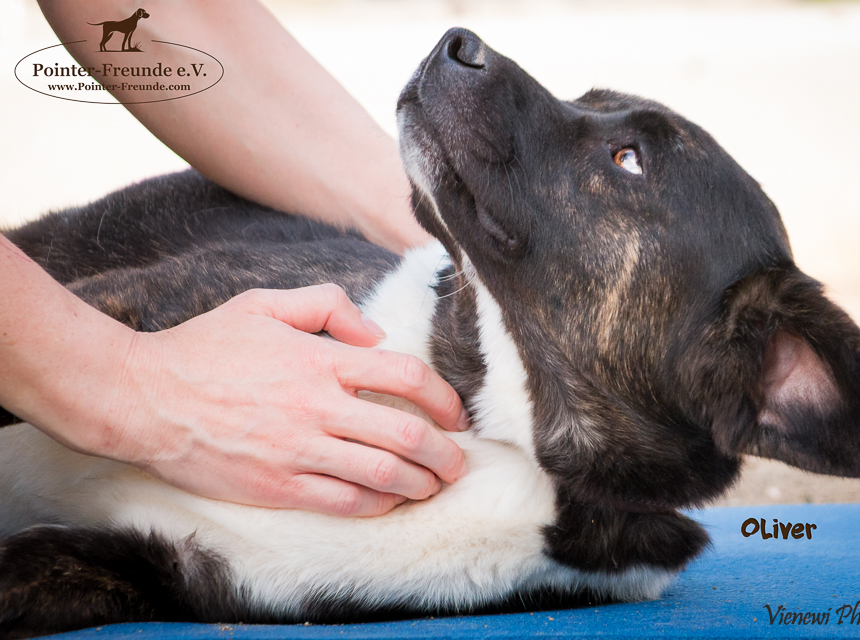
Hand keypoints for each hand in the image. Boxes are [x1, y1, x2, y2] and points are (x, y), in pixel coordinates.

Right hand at [109, 283, 467, 515]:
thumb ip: (327, 304)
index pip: (406, 376)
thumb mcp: (264, 303)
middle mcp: (317, 407)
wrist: (144, 398)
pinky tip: (392, 500)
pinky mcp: (278, 486)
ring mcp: (298, 451)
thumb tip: (376, 334)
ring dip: (421, 482)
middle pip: (407, 433)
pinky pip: (344, 502)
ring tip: (435, 484)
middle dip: (446, 452)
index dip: (444, 397)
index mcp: (319, 360)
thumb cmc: (205, 348)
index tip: (456, 413)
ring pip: (383, 474)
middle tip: (459, 461)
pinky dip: (379, 503)